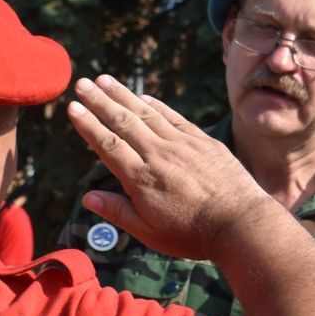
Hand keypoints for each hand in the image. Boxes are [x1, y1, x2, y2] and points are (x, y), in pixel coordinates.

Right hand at [66, 76, 271, 261]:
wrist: (242, 224)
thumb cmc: (193, 235)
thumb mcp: (150, 233)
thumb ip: (118, 212)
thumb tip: (87, 198)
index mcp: (141, 179)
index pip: (107, 145)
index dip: (88, 125)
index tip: (73, 107)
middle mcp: (159, 155)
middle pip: (123, 122)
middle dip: (99, 101)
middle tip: (81, 83)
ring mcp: (182, 145)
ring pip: (147, 113)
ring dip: (123, 95)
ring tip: (104, 80)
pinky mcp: (203, 141)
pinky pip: (174, 117)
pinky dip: (157, 105)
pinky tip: (143, 98)